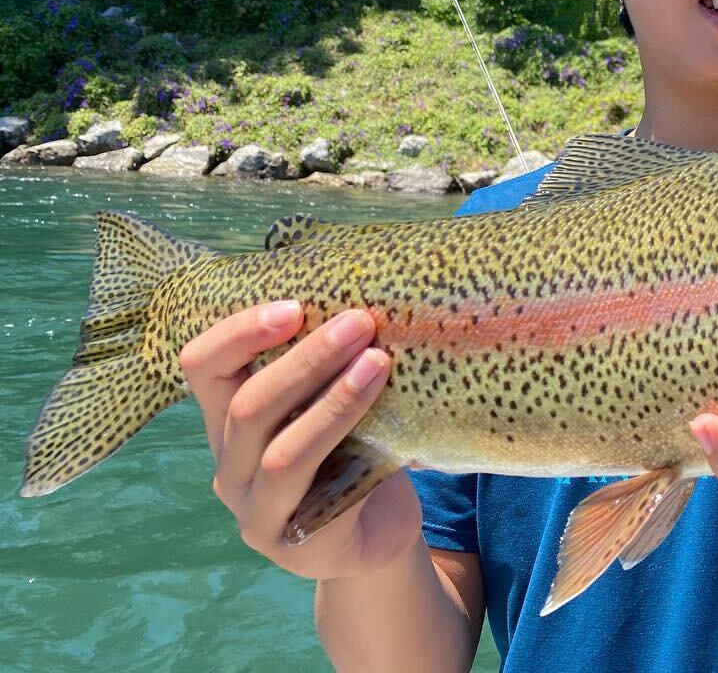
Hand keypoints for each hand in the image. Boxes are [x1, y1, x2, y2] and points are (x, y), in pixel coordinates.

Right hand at [179, 300, 420, 580]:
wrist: (377, 539)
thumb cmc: (354, 454)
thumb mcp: (327, 406)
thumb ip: (324, 369)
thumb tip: (365, 299)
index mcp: (228, 422)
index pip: (204, 368)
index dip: (239, 332)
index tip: (295, 305)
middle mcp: (229, 466)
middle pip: (246, 404)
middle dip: (306, 357)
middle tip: (359, 321)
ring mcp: (255, 510)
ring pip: (279, 451)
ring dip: (332, 400)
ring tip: (378, 361)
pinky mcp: (292, 543)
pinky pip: (316, 491)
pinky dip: (349, 450)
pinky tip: (390, 424)